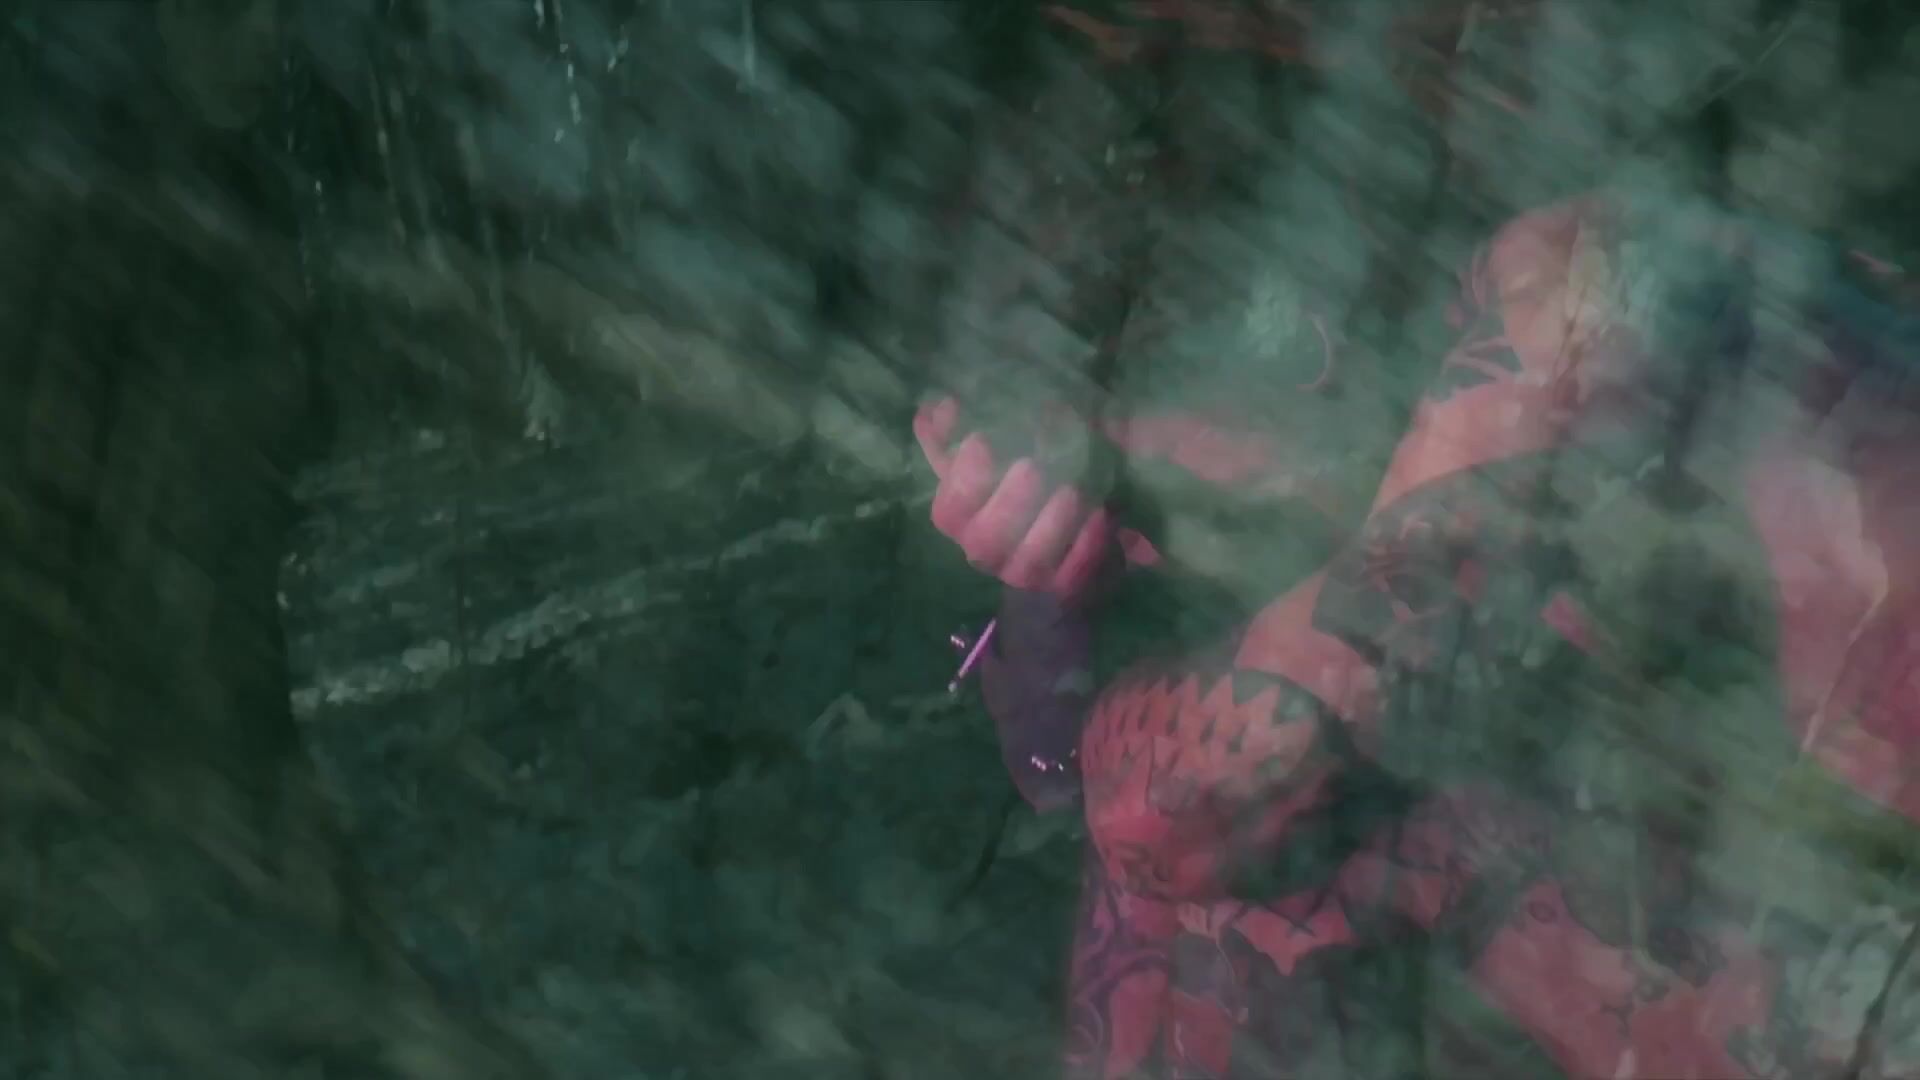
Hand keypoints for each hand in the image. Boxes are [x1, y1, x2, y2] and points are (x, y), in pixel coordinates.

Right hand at [914, 396, 1124, 598]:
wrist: (1061, 536)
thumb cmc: (1018, 483)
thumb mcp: (992, 451)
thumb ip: (961, 431)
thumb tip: (940, 407)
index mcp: (963, 521)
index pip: (948, 512)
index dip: (962, 479)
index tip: (981, 440)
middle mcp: (987, 552)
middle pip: (985, 541)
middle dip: (1009, 502)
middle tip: (1031, 466)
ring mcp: (1025, 573)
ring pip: (1029, 563)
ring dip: (1051, 525)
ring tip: (1071, 490)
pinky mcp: (1063, 585)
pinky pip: (1072, 576)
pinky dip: (1086, 546)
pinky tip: (1098, 515)